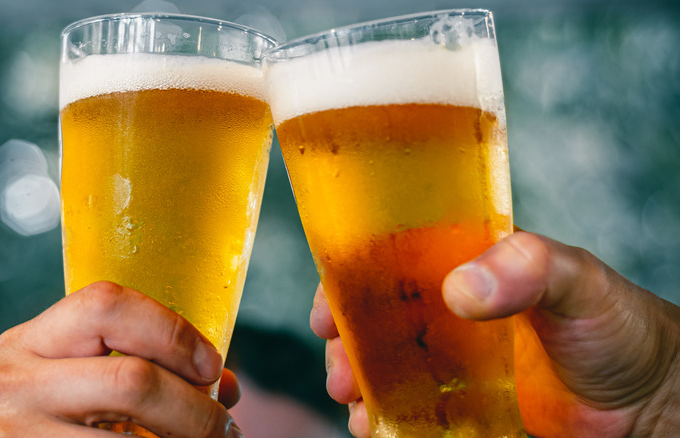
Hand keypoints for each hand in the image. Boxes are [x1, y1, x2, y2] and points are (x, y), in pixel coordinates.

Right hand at [0, 281, 242, 437]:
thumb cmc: (37, 429)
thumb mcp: (69, 389)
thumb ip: (138, 372)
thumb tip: (225, 388)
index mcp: (28, 342)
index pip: (107, 303)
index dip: (172, 330)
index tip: (210, 366)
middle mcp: (11, 382)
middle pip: (133, 379)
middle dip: (195, 409)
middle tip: (223, 430)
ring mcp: (9, 434)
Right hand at [311, 231, 679, 436]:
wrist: (648, 400)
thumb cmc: (615, 324)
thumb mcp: (577, 279)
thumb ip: (529, 267)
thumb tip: (460, 289)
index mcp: (463, 262)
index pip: (390, 258)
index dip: (349, 278)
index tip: (328, 309)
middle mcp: (448, 307)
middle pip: (374, 317)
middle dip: (345, 341)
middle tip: (340, 369)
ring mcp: (450, 357)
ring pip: (382, 363)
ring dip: (356, 380)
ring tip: (354, 402)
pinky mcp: (460, 401)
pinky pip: (407, 406)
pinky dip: (383, 416)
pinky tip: (376, 425)